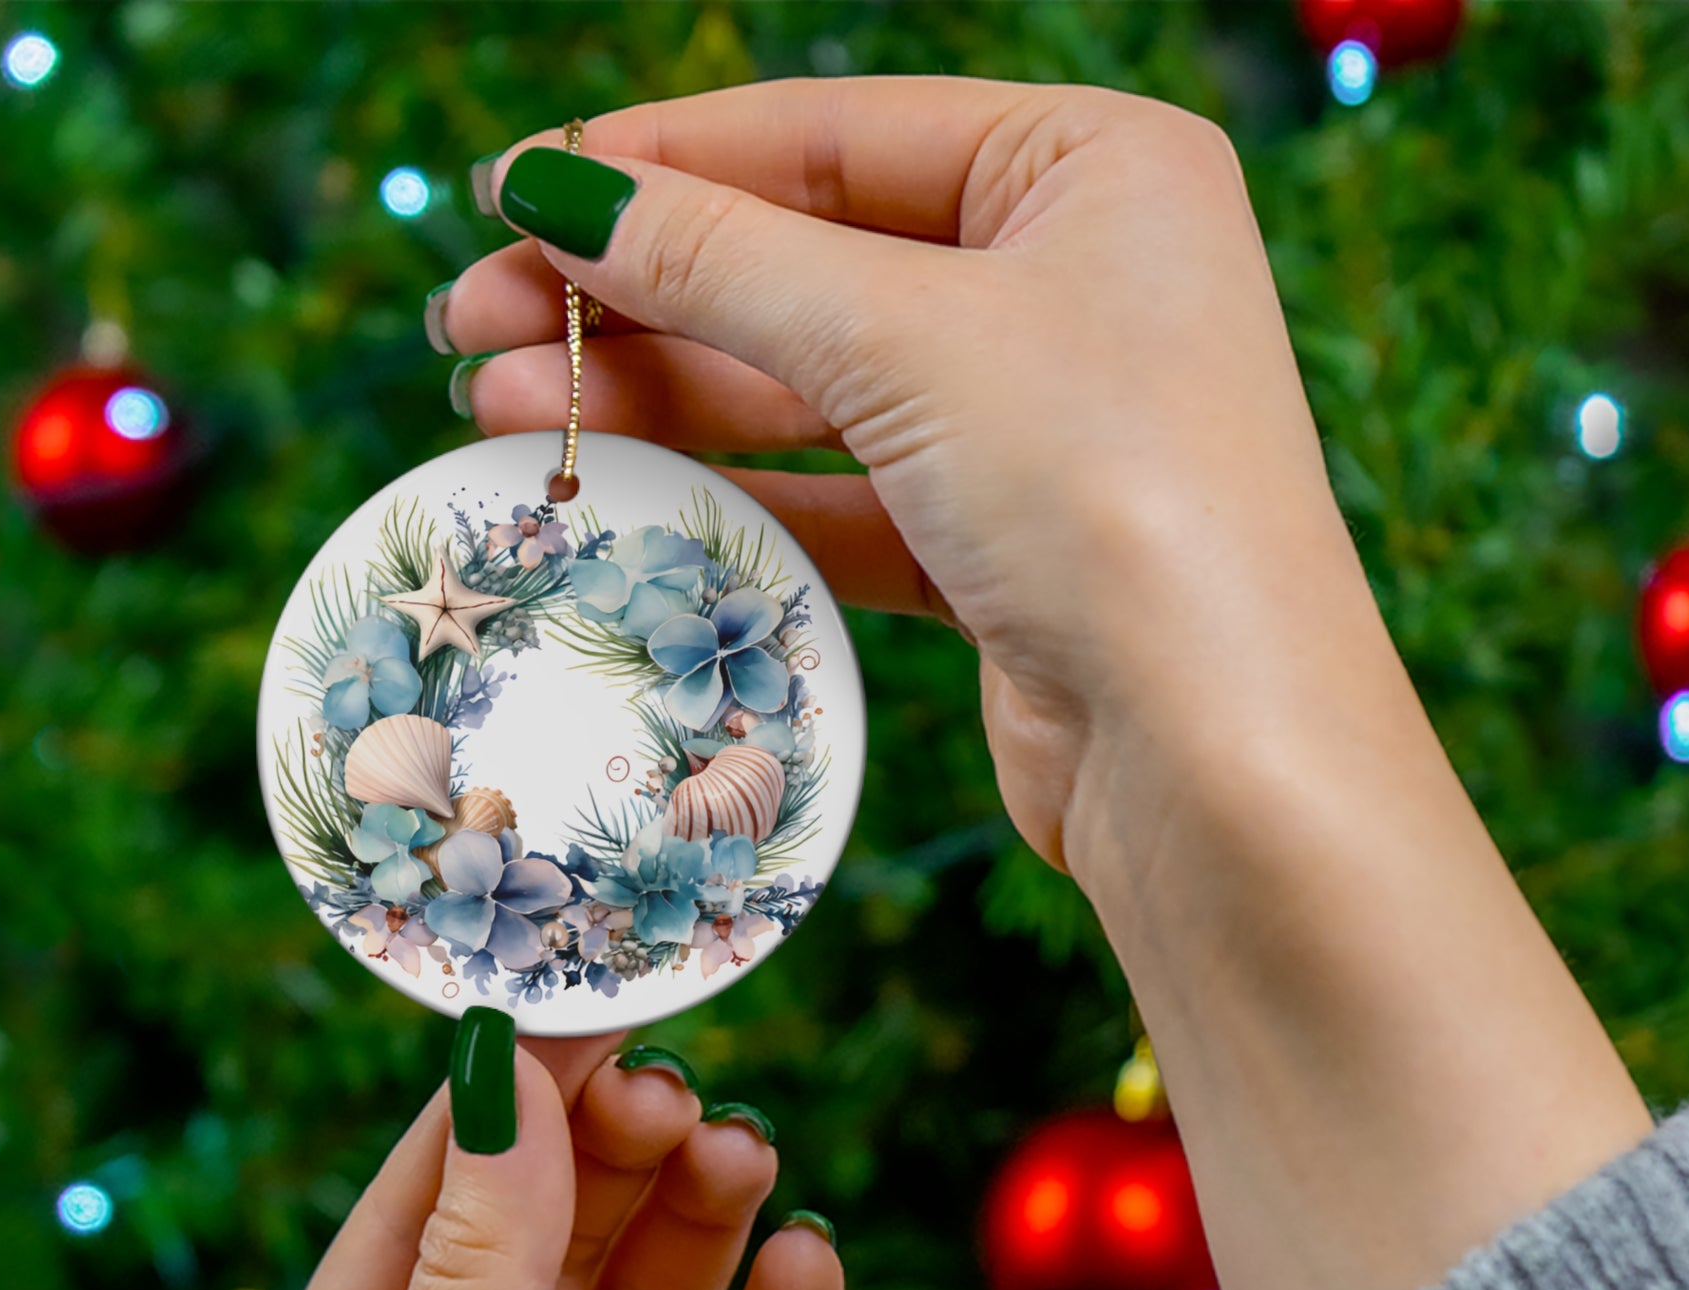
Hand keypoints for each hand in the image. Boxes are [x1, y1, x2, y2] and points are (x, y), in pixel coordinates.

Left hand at [224, 1032, 842, 1289]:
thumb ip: (478, 1275)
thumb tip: (504, 1078)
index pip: (427, 1215)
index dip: (504, 1110)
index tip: (583, 1005)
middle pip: (554, 1251)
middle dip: (613, 1163)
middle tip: (680, 1089)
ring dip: (700, 1229)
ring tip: (745, 1154)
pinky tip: (808, 1265)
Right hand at [439, 76, 1353, 880]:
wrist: (1217, 756)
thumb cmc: (1109, 494)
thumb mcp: (906, 338)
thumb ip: (723, 261)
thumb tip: (558, 190)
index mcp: (1093, 168)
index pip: (835, 135)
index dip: (663, 161)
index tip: (513, 191)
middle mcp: (1075, 283)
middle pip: (811, 261)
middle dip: (638, 293)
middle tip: (471, 323)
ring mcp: (1041, 423)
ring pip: (815, 387)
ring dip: (661, 398)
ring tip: (499, 409)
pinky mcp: (1005, 549)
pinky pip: (844, 498)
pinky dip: (735, 496)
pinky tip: (616, 491)